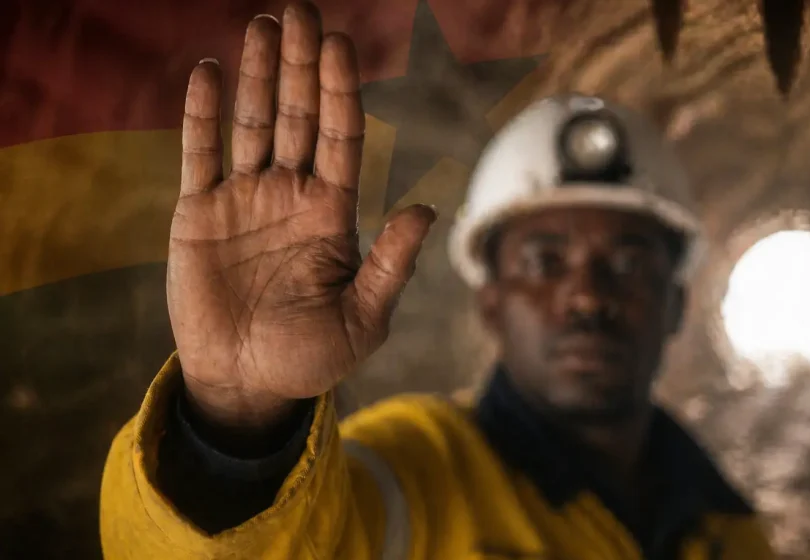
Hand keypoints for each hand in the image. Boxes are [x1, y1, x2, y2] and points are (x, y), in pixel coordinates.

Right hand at [168, 1, 435, 431]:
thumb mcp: (363, 320)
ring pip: (253, 123)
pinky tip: (209, 72)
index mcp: (333, 214)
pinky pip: (200, 154)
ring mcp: (244, 200)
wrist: (247, 383)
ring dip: (258, 75)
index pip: (341, 137)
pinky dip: (203, 115)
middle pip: (299, 116)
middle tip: (304, 10)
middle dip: (302, 64)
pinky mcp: (199, 214)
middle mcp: (290, 195)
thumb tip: (425, 211)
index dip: (341, 91)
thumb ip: (391, 266)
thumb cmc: (311, 357)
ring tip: (264, 24)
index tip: (341, 44)